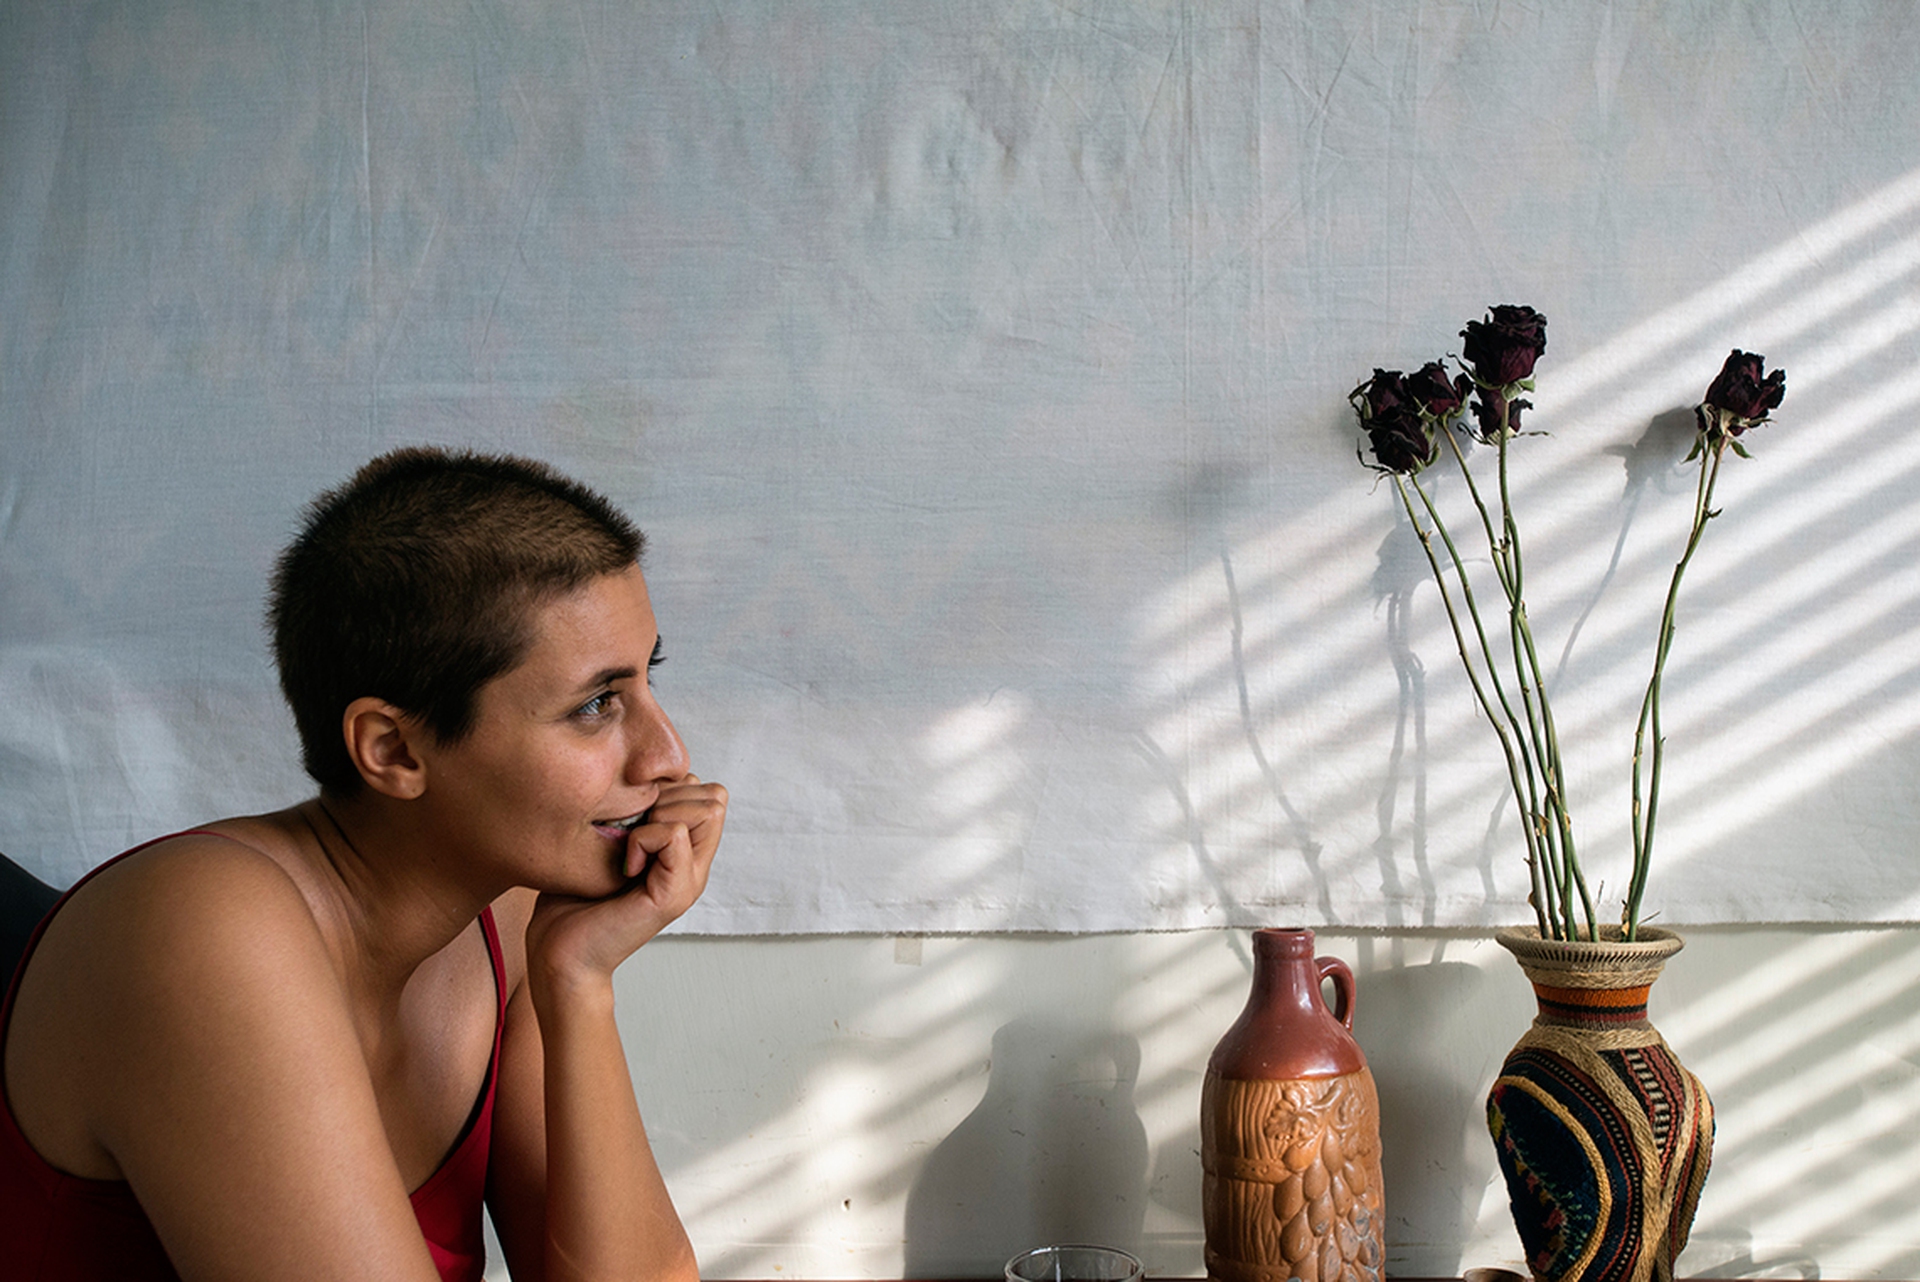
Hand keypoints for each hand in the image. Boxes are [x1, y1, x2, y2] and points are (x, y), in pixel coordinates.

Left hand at [525, 774, 726, 994]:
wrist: (561, 955)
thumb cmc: (572, 901)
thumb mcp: (607, 843)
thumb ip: (634, 814)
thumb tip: (641, 779)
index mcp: (684, 855)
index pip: (709, 793)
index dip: (673, 788)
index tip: (634, 815)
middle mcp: (695, 868)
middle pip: (715, 797)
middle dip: (669, 796)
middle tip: (633, 830)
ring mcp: (689, 883)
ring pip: (706, 809)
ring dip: (660, 814)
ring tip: (630, 845)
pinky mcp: (672, 895)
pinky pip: (674, 834)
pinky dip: (642, 838)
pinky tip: (624, 865)